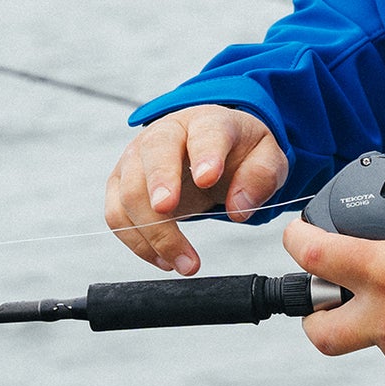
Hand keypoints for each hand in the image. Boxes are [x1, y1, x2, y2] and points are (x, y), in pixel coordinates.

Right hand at [105, 106, 288, 272]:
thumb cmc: (239, 152)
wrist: (212, 150)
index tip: (208, 178)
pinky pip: (118, 215)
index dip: (204, 155)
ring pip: (129, 191)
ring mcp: (137, 158)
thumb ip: (260, 177)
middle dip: (158, 184)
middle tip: (168, 211)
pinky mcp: (122, 183)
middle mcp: (165, 134)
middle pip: (153, 156)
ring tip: (185, 263)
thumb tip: (239, 208)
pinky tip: (165, 260)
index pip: (204, 133)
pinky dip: (138, 242)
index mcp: (206, 122)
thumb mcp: (267, 158)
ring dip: (152, 230)